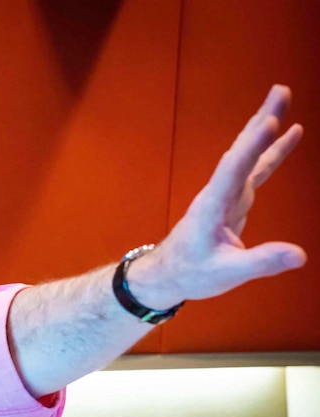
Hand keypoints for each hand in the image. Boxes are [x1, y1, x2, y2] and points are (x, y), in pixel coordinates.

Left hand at [132, 84, 305, 307]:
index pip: (233, 171)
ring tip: (282, 98)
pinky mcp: (234, 200)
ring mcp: (227, 194)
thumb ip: (261, 262)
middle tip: (281, 91)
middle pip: (241, 151)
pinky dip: (271, 151)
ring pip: (248, 155)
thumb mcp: (227, 273)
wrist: (169, 274)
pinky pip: (256, 169)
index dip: (252, 147)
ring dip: (265, 127)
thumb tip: (299, 255)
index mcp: (213, 206)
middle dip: (261, 121)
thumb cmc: (191, 273)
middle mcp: (219, 193)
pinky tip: (288, 133)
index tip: (270, 123)